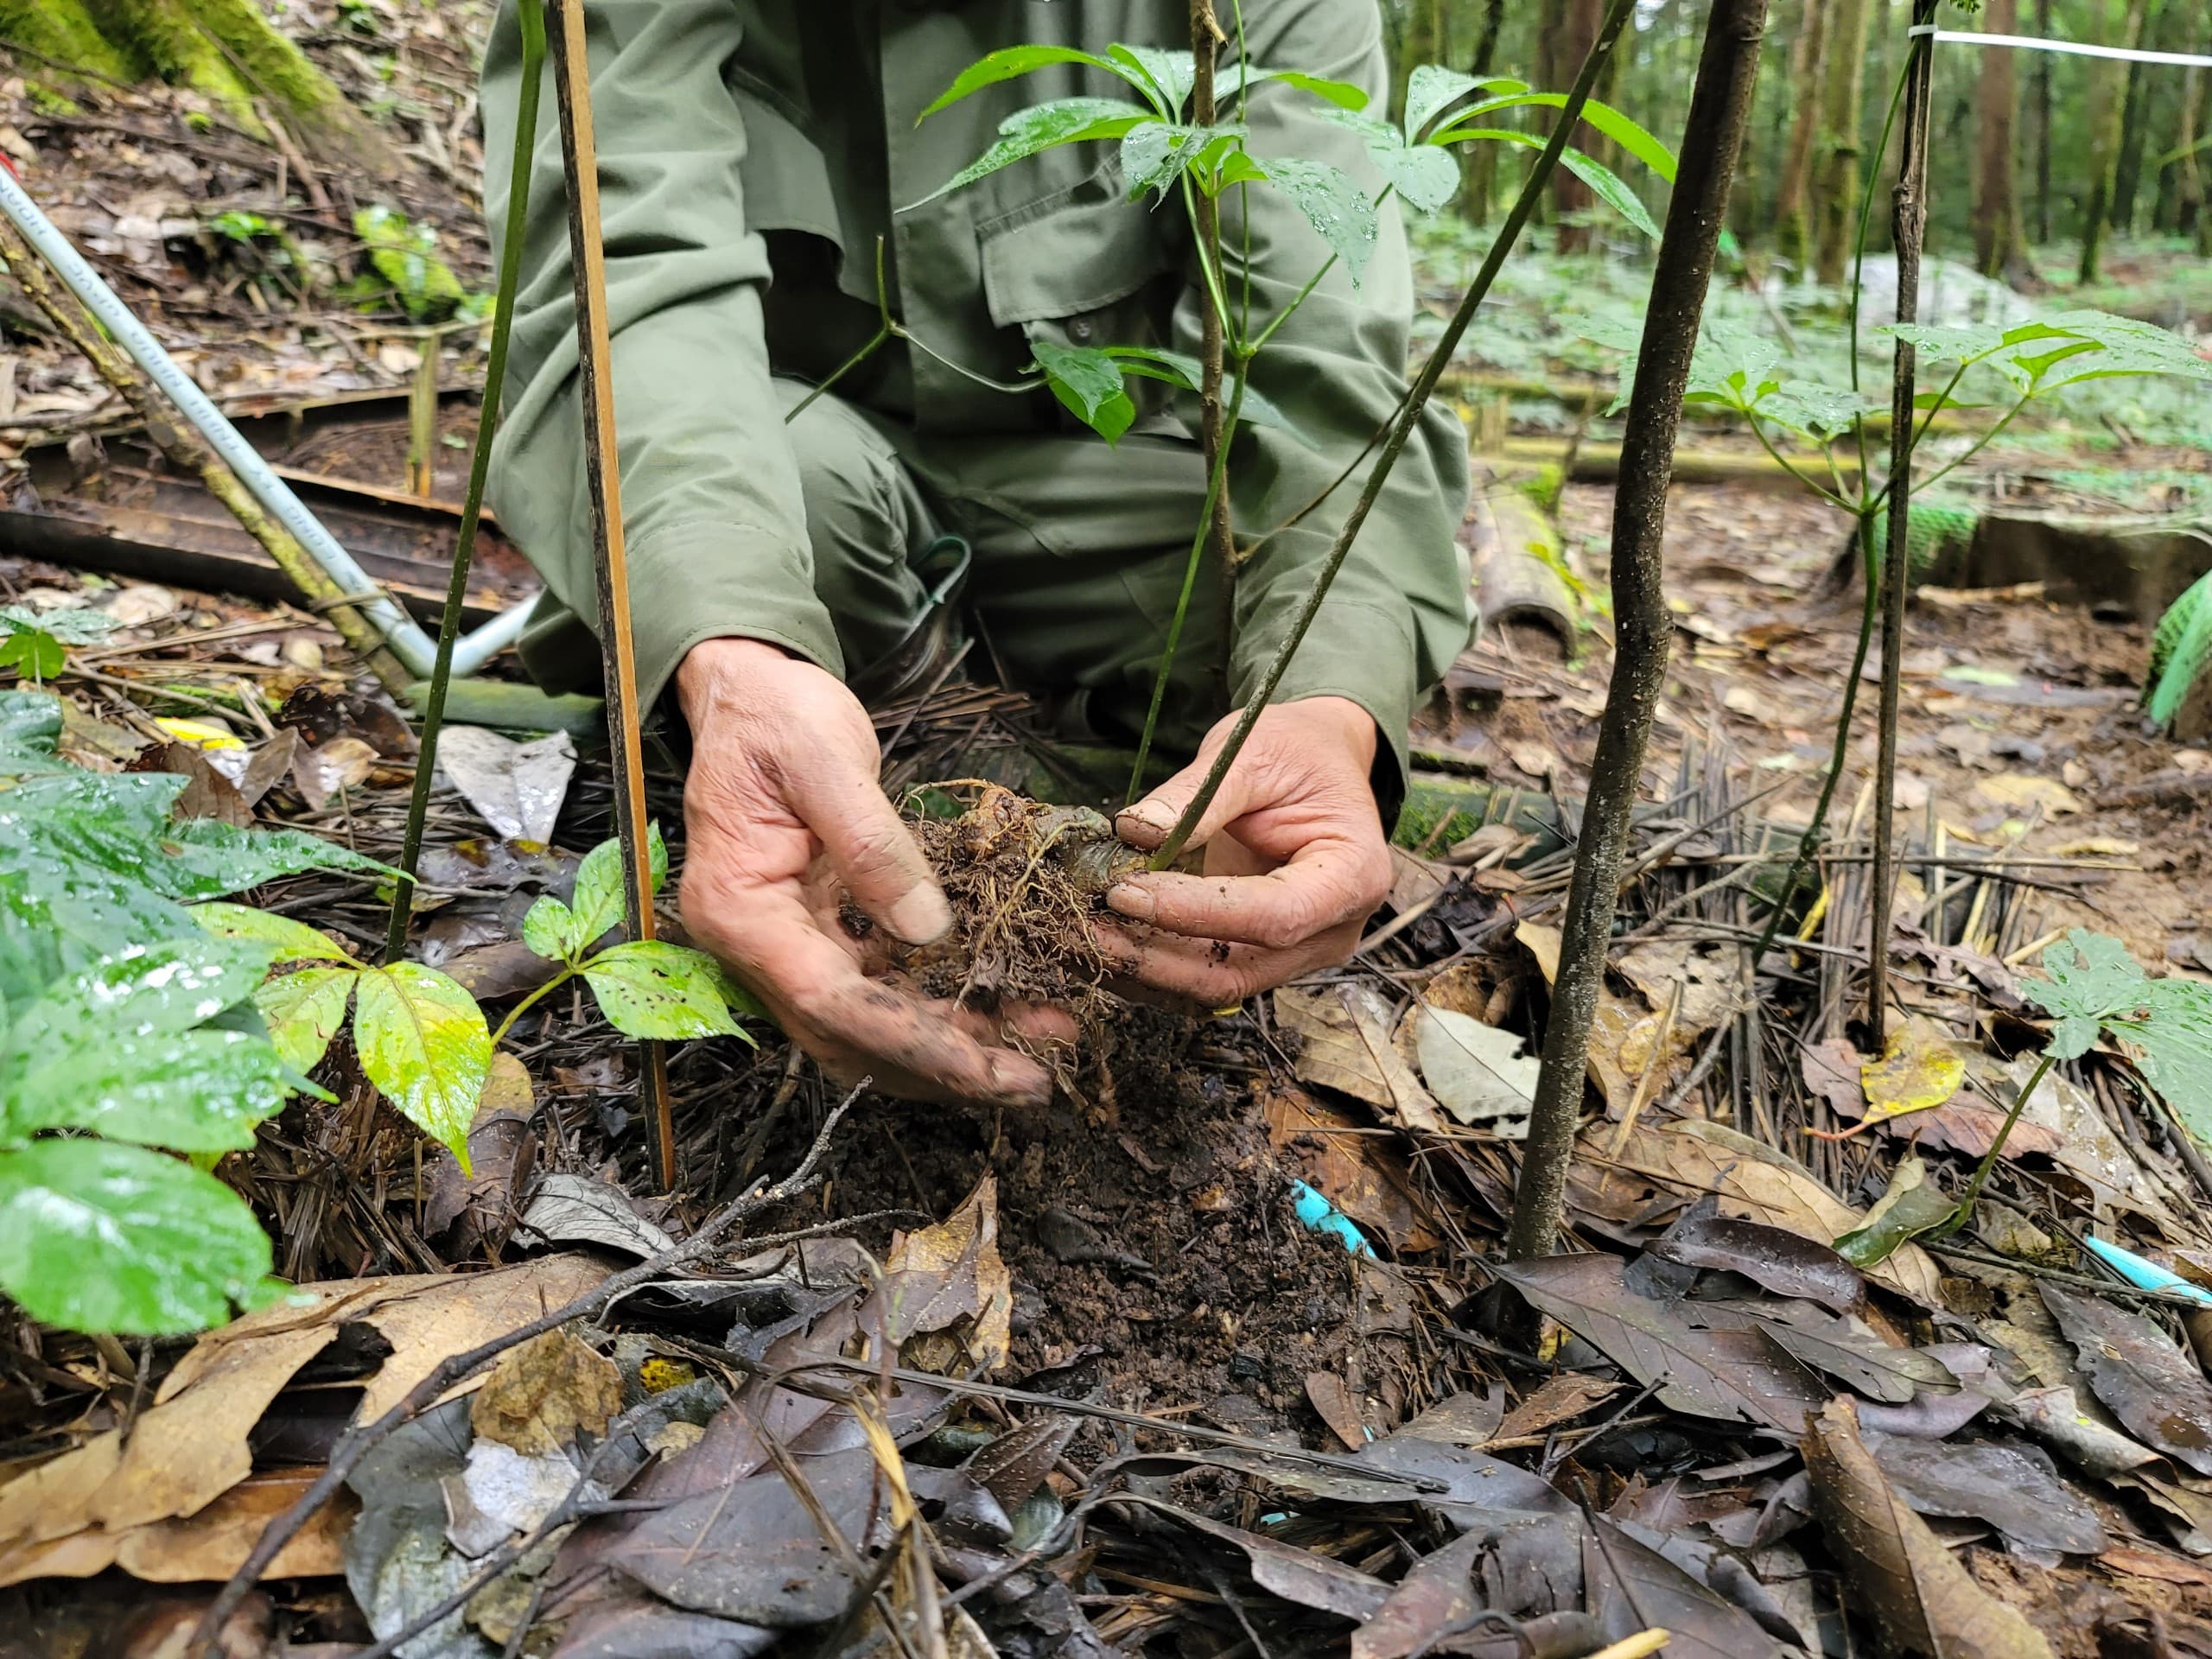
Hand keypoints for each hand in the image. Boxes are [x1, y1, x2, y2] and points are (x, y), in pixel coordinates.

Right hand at [675, 637, 1058, 1106]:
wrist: (750, 692)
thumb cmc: (777, 716)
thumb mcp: (826, 760)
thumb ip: (872, 845)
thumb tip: (930, 931)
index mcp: (740, 912)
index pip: (830, 1003)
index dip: (912, 1041)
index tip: (986, 1066)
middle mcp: (759, 946)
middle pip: (852, 1037)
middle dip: (944, 1066)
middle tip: (1033, 1079)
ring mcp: (793, 944)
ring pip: (874, 1025)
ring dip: (955, 1043)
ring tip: (1043, 1041)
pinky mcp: (828, 932)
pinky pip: (887, 985)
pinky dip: (946, 1002)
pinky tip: (1011, 999)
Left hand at [1098, 696, 1392, 1005]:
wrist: (1316, 764)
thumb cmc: (1297, 751)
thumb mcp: (1252, 752)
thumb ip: (1198, 795)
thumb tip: (1136, 830)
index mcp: (1352, 875)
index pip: (1273, 916)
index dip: (1195, 912)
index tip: (1125, 890)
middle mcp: (1332, 930)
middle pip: (1239, 969)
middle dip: (1154, 956)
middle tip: (1083, 925)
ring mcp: (1298, 952)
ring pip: (1213, 985)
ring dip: (1142, 969)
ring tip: (1079, 934)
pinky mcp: (1259, 954)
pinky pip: (1200, 974)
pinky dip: (1148, 964)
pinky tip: (1101, 940)